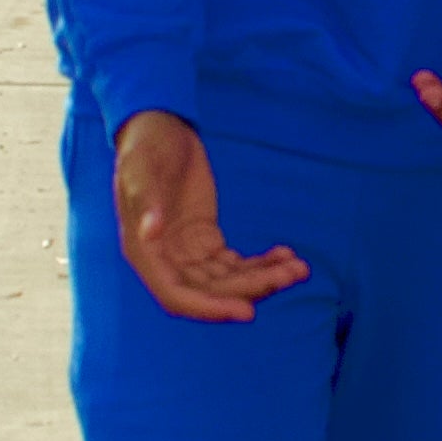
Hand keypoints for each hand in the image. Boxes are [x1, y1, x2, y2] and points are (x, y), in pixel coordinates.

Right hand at [110, 109, 309, 323]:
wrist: (159, 128)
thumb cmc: (145, 148)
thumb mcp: (142, 169)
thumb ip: (146, 201)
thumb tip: (151, 233)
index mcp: (145, 253)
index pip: (178, 296)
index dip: (211, 308)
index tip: (248, 311)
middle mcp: (166, 262)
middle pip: (212, 291)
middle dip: (252, 288)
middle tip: (291, 275)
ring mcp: (188, 254)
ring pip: (228, 280)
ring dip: (264, 277)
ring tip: (299, 268)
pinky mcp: (206, 241)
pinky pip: (236, 263)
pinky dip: (262, 263)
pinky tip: (287, 255)